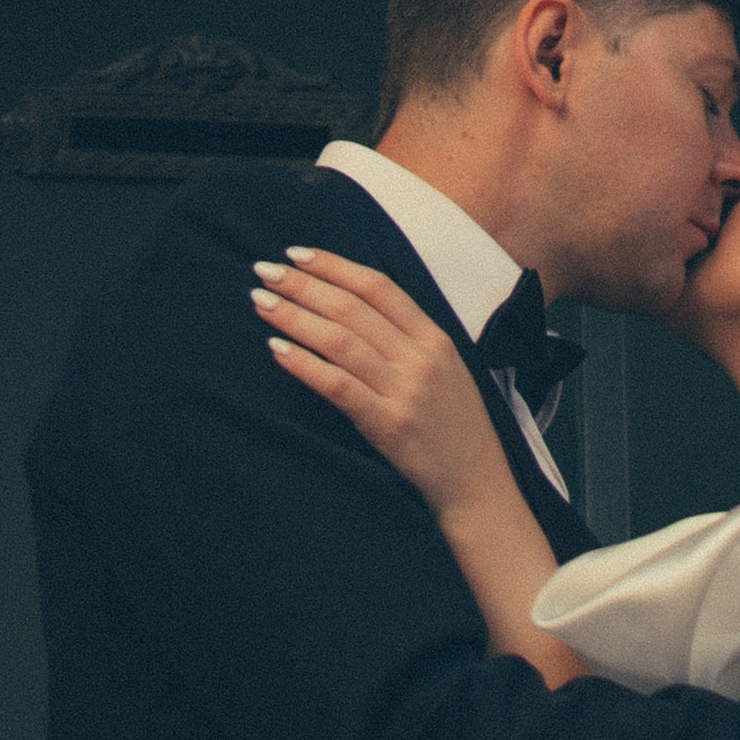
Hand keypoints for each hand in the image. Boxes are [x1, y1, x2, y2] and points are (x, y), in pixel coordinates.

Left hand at [251, 249, 511, 519]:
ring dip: (295, 317)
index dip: (334, 266)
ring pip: (341, 340)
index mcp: (435, 336)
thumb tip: (352, 310)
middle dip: (304, 284)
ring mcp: (406, 390)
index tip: (297, 254)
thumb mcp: (444, 370)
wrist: (478, 485)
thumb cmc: (455, 428)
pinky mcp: (389, 425)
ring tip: (262, 303)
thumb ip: (408, 340)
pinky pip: (339, 386)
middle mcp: (421, 357)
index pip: (378, 286)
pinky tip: (277, 350)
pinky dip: (305, 365)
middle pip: (352, 307)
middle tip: (265, 271)